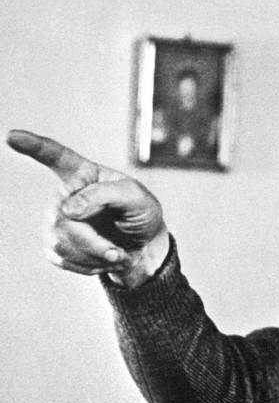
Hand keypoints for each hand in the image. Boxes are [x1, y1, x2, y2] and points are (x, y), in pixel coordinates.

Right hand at [7, 129, 169, 287]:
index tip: (11, 136)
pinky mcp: (53, 244)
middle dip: (95, 242)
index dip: (33, 146)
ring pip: (61, 244)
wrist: (142, 245)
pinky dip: (90, 266)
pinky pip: (63, 260)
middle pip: (63, 219)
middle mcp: (63, 194)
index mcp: (84, 173)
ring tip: (115, 254)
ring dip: (96, 256)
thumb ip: (106, 195)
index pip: (55, 156)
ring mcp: (55, 219)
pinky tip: (103, 258)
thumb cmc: (141, 214)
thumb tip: (69, 209)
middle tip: (119, 251)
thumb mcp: (137, 198)